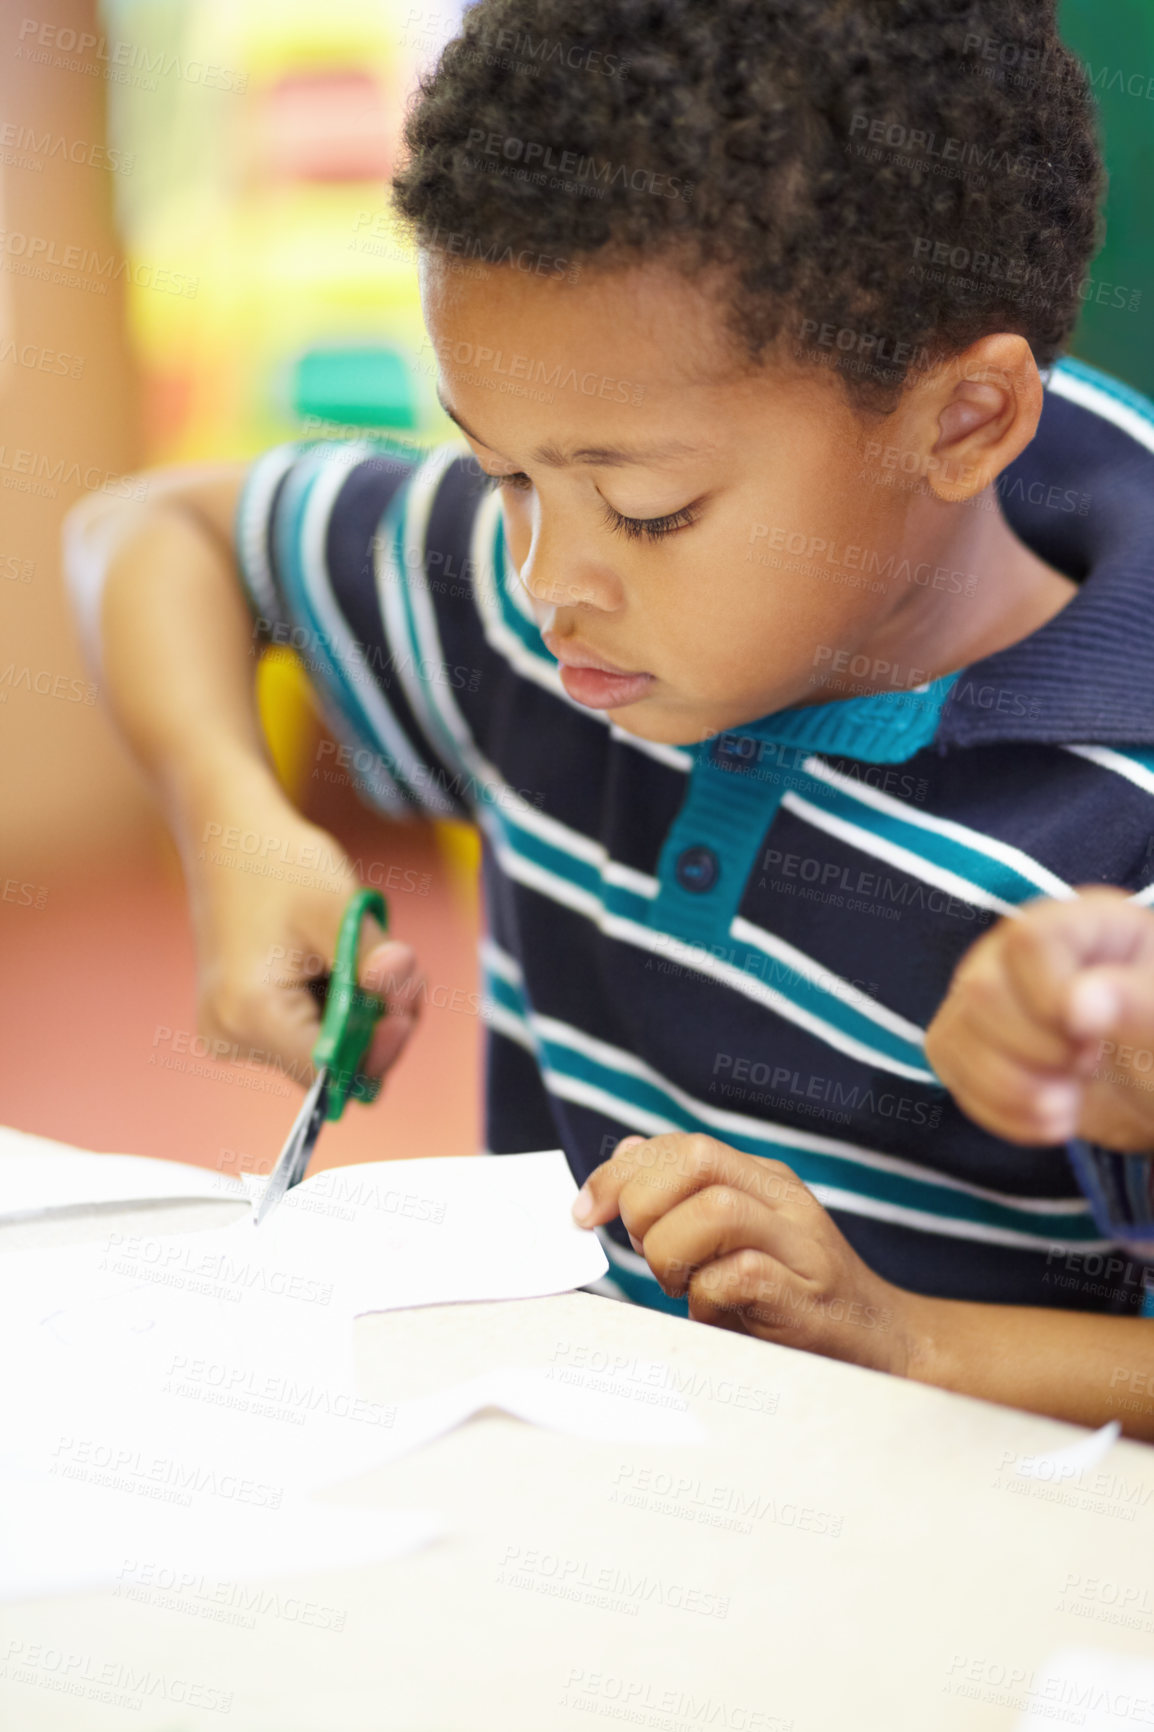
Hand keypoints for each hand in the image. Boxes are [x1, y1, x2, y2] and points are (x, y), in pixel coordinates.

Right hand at [182, 762, 422, 1090]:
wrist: (227, 835)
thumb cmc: (278, 863)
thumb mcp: (337, 907)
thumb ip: (372, 959)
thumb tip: (402, 987)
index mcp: (250, 1015)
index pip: (331, 1071)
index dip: (378, 1047)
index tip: (408, 1004)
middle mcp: (231, 1037)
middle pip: (329, 1066)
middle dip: (376, 1027)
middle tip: (407, 976)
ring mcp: (230, 1032)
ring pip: (322, 1049)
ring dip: (360, 1013)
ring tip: (376, 958)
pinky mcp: (238, 1019)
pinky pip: (304, 1031)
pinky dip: (335, 1006)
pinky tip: (344, 964)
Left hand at [572, 1133, 919, 1372]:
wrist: (884, 1346)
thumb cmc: (794, 1298)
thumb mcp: (738, 1238)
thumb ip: (686, 1198)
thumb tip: (629, 1154)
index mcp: (763, 1180)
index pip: (681, 1146)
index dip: (620, 1174)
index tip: (585, 1213)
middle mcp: (784, 1202)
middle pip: (694, 1161)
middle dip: (642, 1206)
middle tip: (643, 1254)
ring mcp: (801, 1247)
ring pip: (713, 1210)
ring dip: (671, 1253)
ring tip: (679, 1286)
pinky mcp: (807, 1299)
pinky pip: (740, 1275)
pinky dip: (708, 1296)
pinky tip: (713, 1313)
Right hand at [925, 888, 1153, 1150]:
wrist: (1152, 1088)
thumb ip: (1138, 1002)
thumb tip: (1079, 1004)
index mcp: (1083, 923)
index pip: (1029, 940)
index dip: (1050, 998)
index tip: (1093, 1037)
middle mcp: (1019, 948)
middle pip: (981, 990)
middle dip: (1037, 1050)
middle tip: (1089, 1063)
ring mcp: (986, 990)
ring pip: (954, 1033)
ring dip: (1014, 1088)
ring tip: (1069, 1100)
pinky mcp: (968, 1036)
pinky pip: (948, 1067)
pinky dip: (997, 1109)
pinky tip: (1046, 1118)